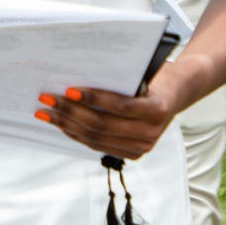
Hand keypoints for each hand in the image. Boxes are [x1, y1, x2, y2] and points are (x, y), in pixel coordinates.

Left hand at [39, 77, 181, 160]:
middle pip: (102, 125)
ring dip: (68, 125)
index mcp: (157, 109)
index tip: (69, 89)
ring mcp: (142, 147)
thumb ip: (121, 77)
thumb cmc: (158, 75)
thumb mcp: (146, 71)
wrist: (178, 92)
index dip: (93, 98)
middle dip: (70, 111)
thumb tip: (79, 74)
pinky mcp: (133, 153)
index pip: (119, 106)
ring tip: (47, 113)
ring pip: (96, 139)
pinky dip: (78, 134)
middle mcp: (150, 132)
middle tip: (47, 98)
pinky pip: (99, 145)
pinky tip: (62, 124)